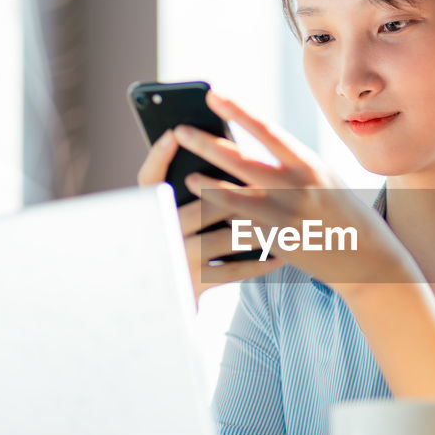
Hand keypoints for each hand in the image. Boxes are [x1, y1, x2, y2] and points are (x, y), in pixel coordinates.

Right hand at [136, 128, 283, 308]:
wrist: (155, 301)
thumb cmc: (173, 246)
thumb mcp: (167, 219)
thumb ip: (182, 193)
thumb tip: (208, 150)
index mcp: (149, 214)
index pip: (149, 178)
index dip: (160, 155)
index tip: (175, 133)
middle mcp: (160, 236)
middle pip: (203, 206)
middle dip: (238, 194)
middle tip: (268, 184)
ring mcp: (177, 261)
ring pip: (225, 238)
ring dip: (258, 228)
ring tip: (285, 217)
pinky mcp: (193, 285)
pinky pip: (233, 272)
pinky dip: (259, 263)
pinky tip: (279, 256)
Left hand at [173, 91, 417, 296]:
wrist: (367, 256)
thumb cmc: (340, 210)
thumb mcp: (323, 178)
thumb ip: (291, 165)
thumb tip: (249, 153)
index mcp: (308, 164)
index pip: (267, 130)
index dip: (238, 110)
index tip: (213, 94)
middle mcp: (297, 187)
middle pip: (242, 161)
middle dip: (208, 144)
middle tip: (180, 130)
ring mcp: (287, 217)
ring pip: (236, 199)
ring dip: (208, 187)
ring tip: (188, 177)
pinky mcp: (279, 244)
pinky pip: (243, 229)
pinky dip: (224, 221)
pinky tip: (207, 215)